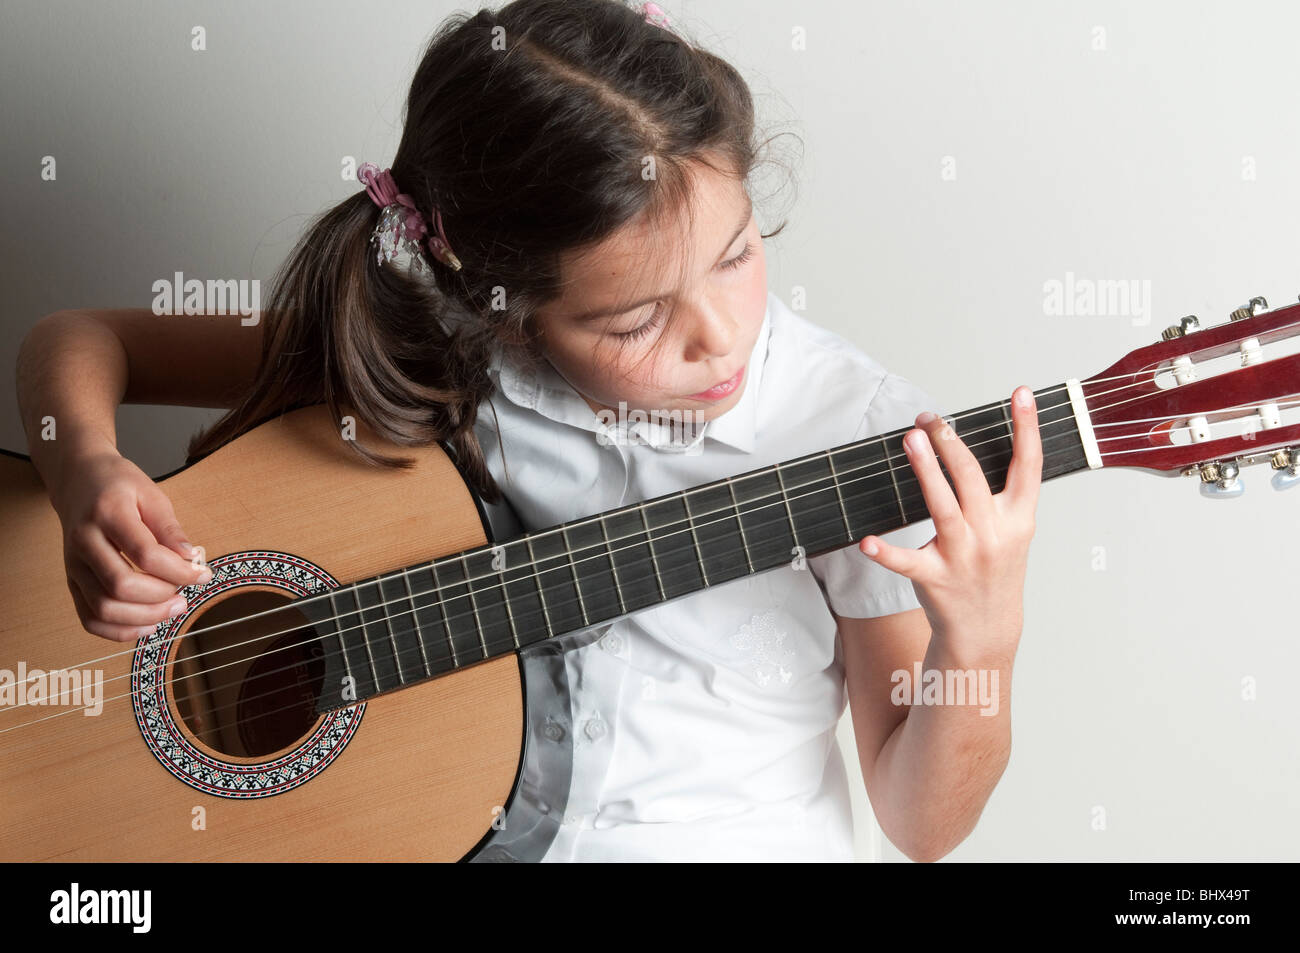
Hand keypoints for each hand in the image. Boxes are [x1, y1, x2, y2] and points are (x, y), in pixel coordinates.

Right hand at [51, 439, 210, 641]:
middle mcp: (84, 542)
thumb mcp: (152, 495)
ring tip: (172, 609)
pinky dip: (119, 631)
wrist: (78, 481)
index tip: (203, 574)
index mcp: (107, 514)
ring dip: (144, 618)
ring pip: (103, 608)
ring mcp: (73, 565)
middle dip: (161, 597)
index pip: (145, 554)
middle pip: (120, 586)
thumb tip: (192, 560)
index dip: (179, 571)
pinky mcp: (71, 581)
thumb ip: (170, 529)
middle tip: (185, 596)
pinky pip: (89, 618)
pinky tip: (148, 625)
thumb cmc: (120, 487)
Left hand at [858, 385, 1042, 663]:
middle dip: (951, 443)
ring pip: (944, 508)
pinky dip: (886, 553)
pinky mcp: (935, 579)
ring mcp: (964, 558)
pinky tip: (867, 541)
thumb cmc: (994, 569)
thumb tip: (973, 442)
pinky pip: (906, 562)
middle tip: (930, 418)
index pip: (1028, 466)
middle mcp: (994, 535)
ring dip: (926, 471)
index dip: (1026, 427)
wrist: (987, 629)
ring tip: (910, 439)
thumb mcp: (1013, 530)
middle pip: (973, 479)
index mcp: (1018, 519)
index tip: (1020, 393)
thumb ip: (1002, 492)